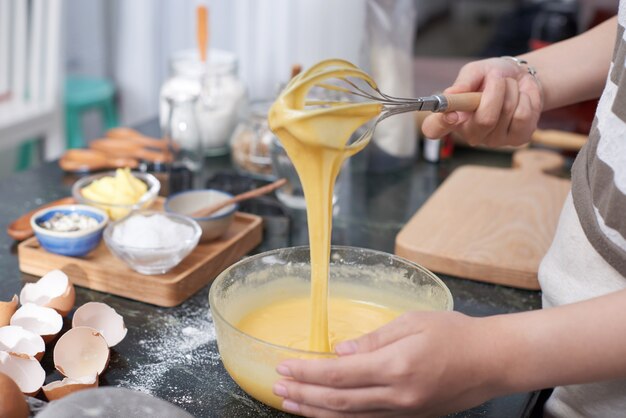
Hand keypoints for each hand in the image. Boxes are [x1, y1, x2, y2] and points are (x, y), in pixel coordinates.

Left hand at [272, 311, 499, 416]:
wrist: (492, 361)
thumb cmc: (455, 334)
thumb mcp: (412, 323)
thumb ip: (372, 339)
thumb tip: (339, 351)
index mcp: (396, 366)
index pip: (339, 374)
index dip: (307, 373)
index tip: (283, 367)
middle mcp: (397, 396)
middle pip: (338, 401)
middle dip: (303, 395)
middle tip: (277, 389)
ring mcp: (404, 412)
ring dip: (316, 412)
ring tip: (290, 404)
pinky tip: (325, 413)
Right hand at [421, 57, 542, 146]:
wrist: (522, 78)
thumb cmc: (493, 76)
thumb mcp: (477, 71)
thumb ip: (464, 81)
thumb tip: (452, 93)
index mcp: (451, 116)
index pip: (434, 128)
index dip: (441, 123)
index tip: (451, 115)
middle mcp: (469, 133)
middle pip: (485, 120)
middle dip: (496, 90)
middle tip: (498, 78)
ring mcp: (493, 140)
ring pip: (508, 112)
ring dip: (512, 90)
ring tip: (510, 87)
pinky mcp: (517, 139)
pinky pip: (524, 115)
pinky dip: (526, 97)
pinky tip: (522, 98)